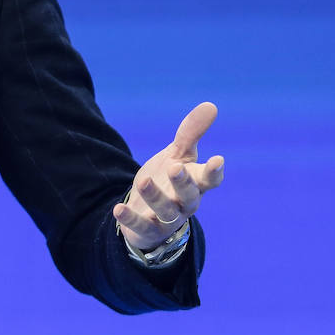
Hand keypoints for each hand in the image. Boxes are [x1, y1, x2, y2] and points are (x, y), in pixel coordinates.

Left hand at [112, 102, 224, 251]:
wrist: (148, 212)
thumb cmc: (168, 180)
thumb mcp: (178, 155)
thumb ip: (191, 133)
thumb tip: (210, 105)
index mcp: (196, 184)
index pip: (210, 180)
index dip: (214, 171)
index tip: (217, 159)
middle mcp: (185, 203)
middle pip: (189, 196)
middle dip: (183, 183)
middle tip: (175, 166)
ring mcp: (167, 219)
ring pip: (165, 210)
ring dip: (155, 196)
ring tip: (143, 181)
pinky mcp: (148, 229)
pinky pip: (140, 225)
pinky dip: (130, 218)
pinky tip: (118, 208)